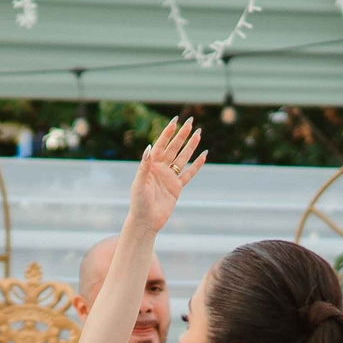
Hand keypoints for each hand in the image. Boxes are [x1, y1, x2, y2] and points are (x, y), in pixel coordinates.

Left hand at [125, 116, 204, 233]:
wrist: (146, 221)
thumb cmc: (138, 203)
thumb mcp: (139, 184)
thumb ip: (144, 166)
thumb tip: (149, 148)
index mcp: (151, 165)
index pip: (161, 144)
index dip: (168, 132)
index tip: (176, 121)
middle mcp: (161, 169)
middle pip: (174, 148)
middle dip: (182, 135)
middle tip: (191, 122)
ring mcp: (170, 177)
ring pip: (183, 158)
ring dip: (190, 146)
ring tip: (199, 134)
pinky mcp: (177, 188)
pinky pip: (189, 174)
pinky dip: (197, 165)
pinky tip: (204, 155)